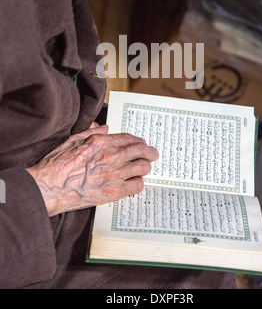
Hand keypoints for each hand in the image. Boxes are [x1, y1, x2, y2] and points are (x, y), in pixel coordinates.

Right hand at [26, 125, 158, 216]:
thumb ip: (91, 133)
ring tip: (145, 169)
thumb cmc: (57, 164)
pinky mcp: (114, 191)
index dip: (138, 141)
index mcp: (101, 142)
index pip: (128, 138)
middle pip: (141, 151)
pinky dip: (139, 184)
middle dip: (150, 152)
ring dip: (145, 167)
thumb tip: (105, 128)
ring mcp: (115, 174)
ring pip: (142, 167)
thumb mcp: (72, 140)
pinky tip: (135, 184)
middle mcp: (112, 156)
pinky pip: (137, 186)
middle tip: (153, 154)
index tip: (142, 143)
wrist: (50, 187)